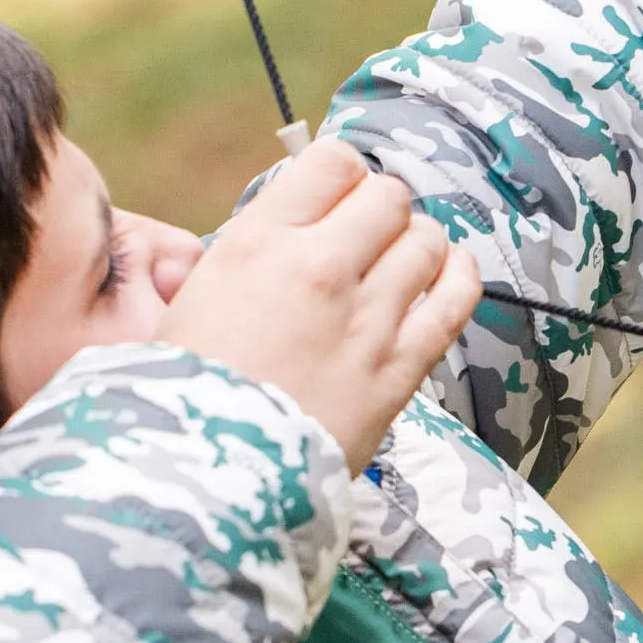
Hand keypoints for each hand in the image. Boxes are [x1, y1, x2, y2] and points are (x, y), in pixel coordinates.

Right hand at [165, 137, 484, 471]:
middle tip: (365, 238)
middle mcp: (319, 267)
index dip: (339, 177)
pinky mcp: (400, 367)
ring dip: (416, 244)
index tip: (334, 200)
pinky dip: (459, 276)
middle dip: (379, 210)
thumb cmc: (183, 395)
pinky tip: (447, 276)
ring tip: (398, 265)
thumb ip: (236, 262)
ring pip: (426, 239)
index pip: (330, 163)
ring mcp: (367, 317)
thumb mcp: (186, 304)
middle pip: (387, 196)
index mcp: (257, 244)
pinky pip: (457, 297)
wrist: (209, 480)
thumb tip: (263, 240)